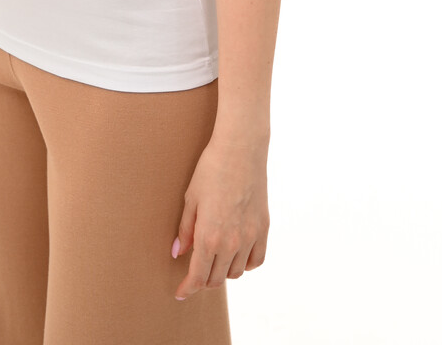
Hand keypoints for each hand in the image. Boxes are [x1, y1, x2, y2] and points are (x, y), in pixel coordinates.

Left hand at [172, 135, 268, 300]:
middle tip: (195, 270)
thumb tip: (178, 252)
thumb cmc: (211, 169)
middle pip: (216, 278)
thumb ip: (185, 230)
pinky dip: (246, 263)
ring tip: (215, 259)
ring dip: (223, 271)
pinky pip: (256, 260)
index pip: (198, 277)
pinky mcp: (263, 229)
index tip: (181, 293)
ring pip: (236, 272)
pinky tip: (237, 254)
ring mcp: (250, 237)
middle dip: (203, 279)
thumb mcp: (191, 198)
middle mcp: (231, 243)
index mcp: (208, 236)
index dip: (188, 289)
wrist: (240, 149)